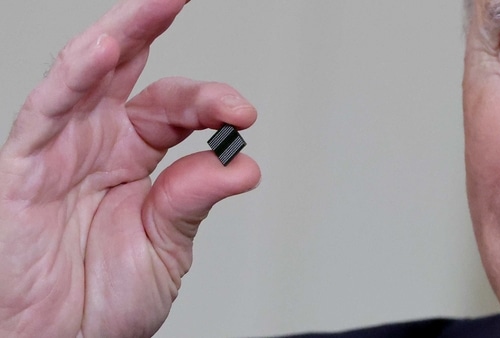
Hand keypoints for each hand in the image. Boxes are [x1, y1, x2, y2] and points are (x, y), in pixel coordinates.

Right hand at [0, 0, 259, 335]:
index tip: (242, 117)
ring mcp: (62, 151)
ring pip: (88, 77)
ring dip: (122, 34)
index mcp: (136, 161)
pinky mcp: (23, 168)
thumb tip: (241, 164)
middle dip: (155, 27)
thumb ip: (195, 198)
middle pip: (130, 71)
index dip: (211, 105)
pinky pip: (46, 114)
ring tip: (157, 2)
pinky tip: (103, 49)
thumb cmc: (103, 302)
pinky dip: (73, 80)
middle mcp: (99, 145)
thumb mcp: (166, 247)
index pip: (176, 111)